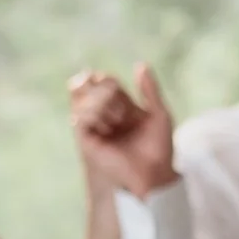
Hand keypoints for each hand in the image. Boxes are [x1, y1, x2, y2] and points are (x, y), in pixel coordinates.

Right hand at [69, 65, 175, 199]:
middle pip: (88, 86)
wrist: (155, 174)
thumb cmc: (159, 148)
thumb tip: (140, 64)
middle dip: (104, 91)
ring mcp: (94, 128)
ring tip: (118, 119)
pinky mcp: (87, 142)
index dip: (109, 82)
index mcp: (120, 106)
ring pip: (82, 100)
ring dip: (101, 104)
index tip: (122, 94)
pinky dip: (93, 115)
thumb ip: (150, 90)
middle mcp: (104, 115)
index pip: (103, 81)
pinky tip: (108, 124)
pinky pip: (79, 119)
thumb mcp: (159, 114)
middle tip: (122, 109)